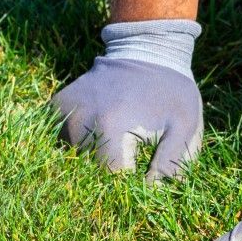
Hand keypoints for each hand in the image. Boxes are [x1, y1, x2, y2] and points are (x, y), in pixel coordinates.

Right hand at [52, 19, 202, 180]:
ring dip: (94, 158)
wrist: (146, 48)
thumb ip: (172, 163)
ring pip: (73, 157)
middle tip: (133, 157)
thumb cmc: (171, 91)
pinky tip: (100, 133)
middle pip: (89, 169)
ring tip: (118, 142)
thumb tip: (152, 193)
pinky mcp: (56, 107)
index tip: (142, 178)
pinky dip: (78, 143)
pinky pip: (62, 140)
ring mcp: (64, 113)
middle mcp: (80, 121)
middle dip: (111, 173)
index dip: (128, 185)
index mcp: (111, 127)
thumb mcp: (185, 126)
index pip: (110, 177)